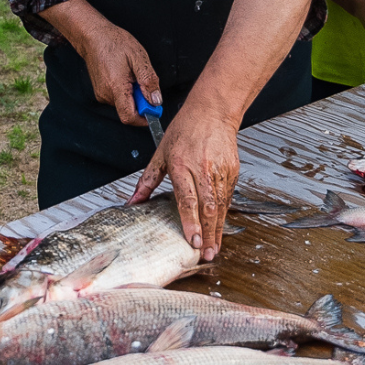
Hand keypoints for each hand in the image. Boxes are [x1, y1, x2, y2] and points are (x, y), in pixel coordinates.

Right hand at [78, 20, 160, 125]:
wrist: (93, 37)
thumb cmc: (115, 43)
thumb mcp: (139, 57)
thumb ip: (148, 80)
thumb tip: (156, 101)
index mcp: (116, 87)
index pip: (129, 117)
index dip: (144, 118)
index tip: (155, 110)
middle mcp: (106, 94)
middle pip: (129, 111)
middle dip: (141, 102)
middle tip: (143, 82)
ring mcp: (101, 94)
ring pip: (124, 104)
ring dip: (133, 95)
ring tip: (132, 75)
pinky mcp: (100, 92)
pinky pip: (118, 98)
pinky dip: (126, 92)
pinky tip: (125, 75)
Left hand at [127, 101, 238, 260]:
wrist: (212, 111)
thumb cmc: (185, 130)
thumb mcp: (160, 153)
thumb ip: (147, 181)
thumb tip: (133, 202)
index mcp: (181, 165)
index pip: (188, 200)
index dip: (191, 222)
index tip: (193, 240)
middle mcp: (202, 170)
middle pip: (208, 207)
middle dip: (209, 233)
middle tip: (207, 253)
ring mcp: (219, 171)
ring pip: (221, 206)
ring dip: (218, 229)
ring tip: (214, 248)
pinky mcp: (232, 170)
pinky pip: (228, 197)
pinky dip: (225, 214)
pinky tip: (221, 228)